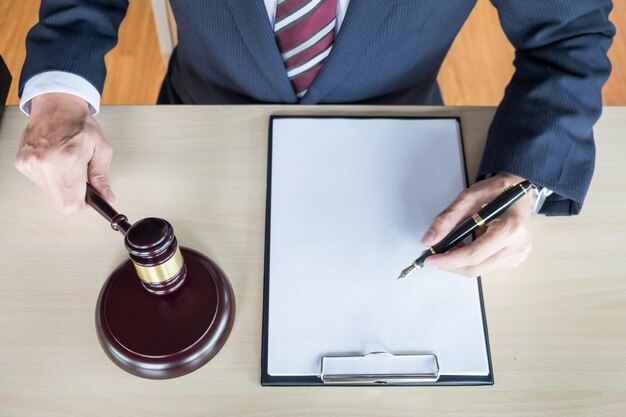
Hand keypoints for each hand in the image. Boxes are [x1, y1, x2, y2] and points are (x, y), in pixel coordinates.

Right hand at [15, 93, 114, 212]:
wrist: (56, 106)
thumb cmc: (79, 124)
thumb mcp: (101, 149)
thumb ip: (102, 177)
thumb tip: (107, 197)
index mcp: (69, 159)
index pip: (72, 204)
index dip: (83, 204)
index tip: (89, 197)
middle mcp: (46, 163)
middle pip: (61, 203)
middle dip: (74, 196)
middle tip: (80, 179)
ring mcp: (31, 164)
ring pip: (50, 194)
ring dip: (62, 186)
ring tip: (68, 165)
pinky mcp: (22, 163)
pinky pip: (40, 183)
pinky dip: (51, 177)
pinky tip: (56, 162)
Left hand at [421, 173, 532, 276]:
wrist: (518, 188)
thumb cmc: (497, 190)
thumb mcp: (468, 198)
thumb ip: (447, 219)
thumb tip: (429, 240)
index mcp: (509, 229)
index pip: (474, 254)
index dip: (449, 260)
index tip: (430, 259)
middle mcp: (517, 246)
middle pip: (476, 267)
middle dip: (450, 264)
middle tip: (433, 256)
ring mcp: (518, 254)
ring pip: (480, 270)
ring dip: (459, 263)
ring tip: (448, 247)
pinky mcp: (514, 258)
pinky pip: (486, 267)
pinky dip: (470, 261)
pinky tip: (463, 247)